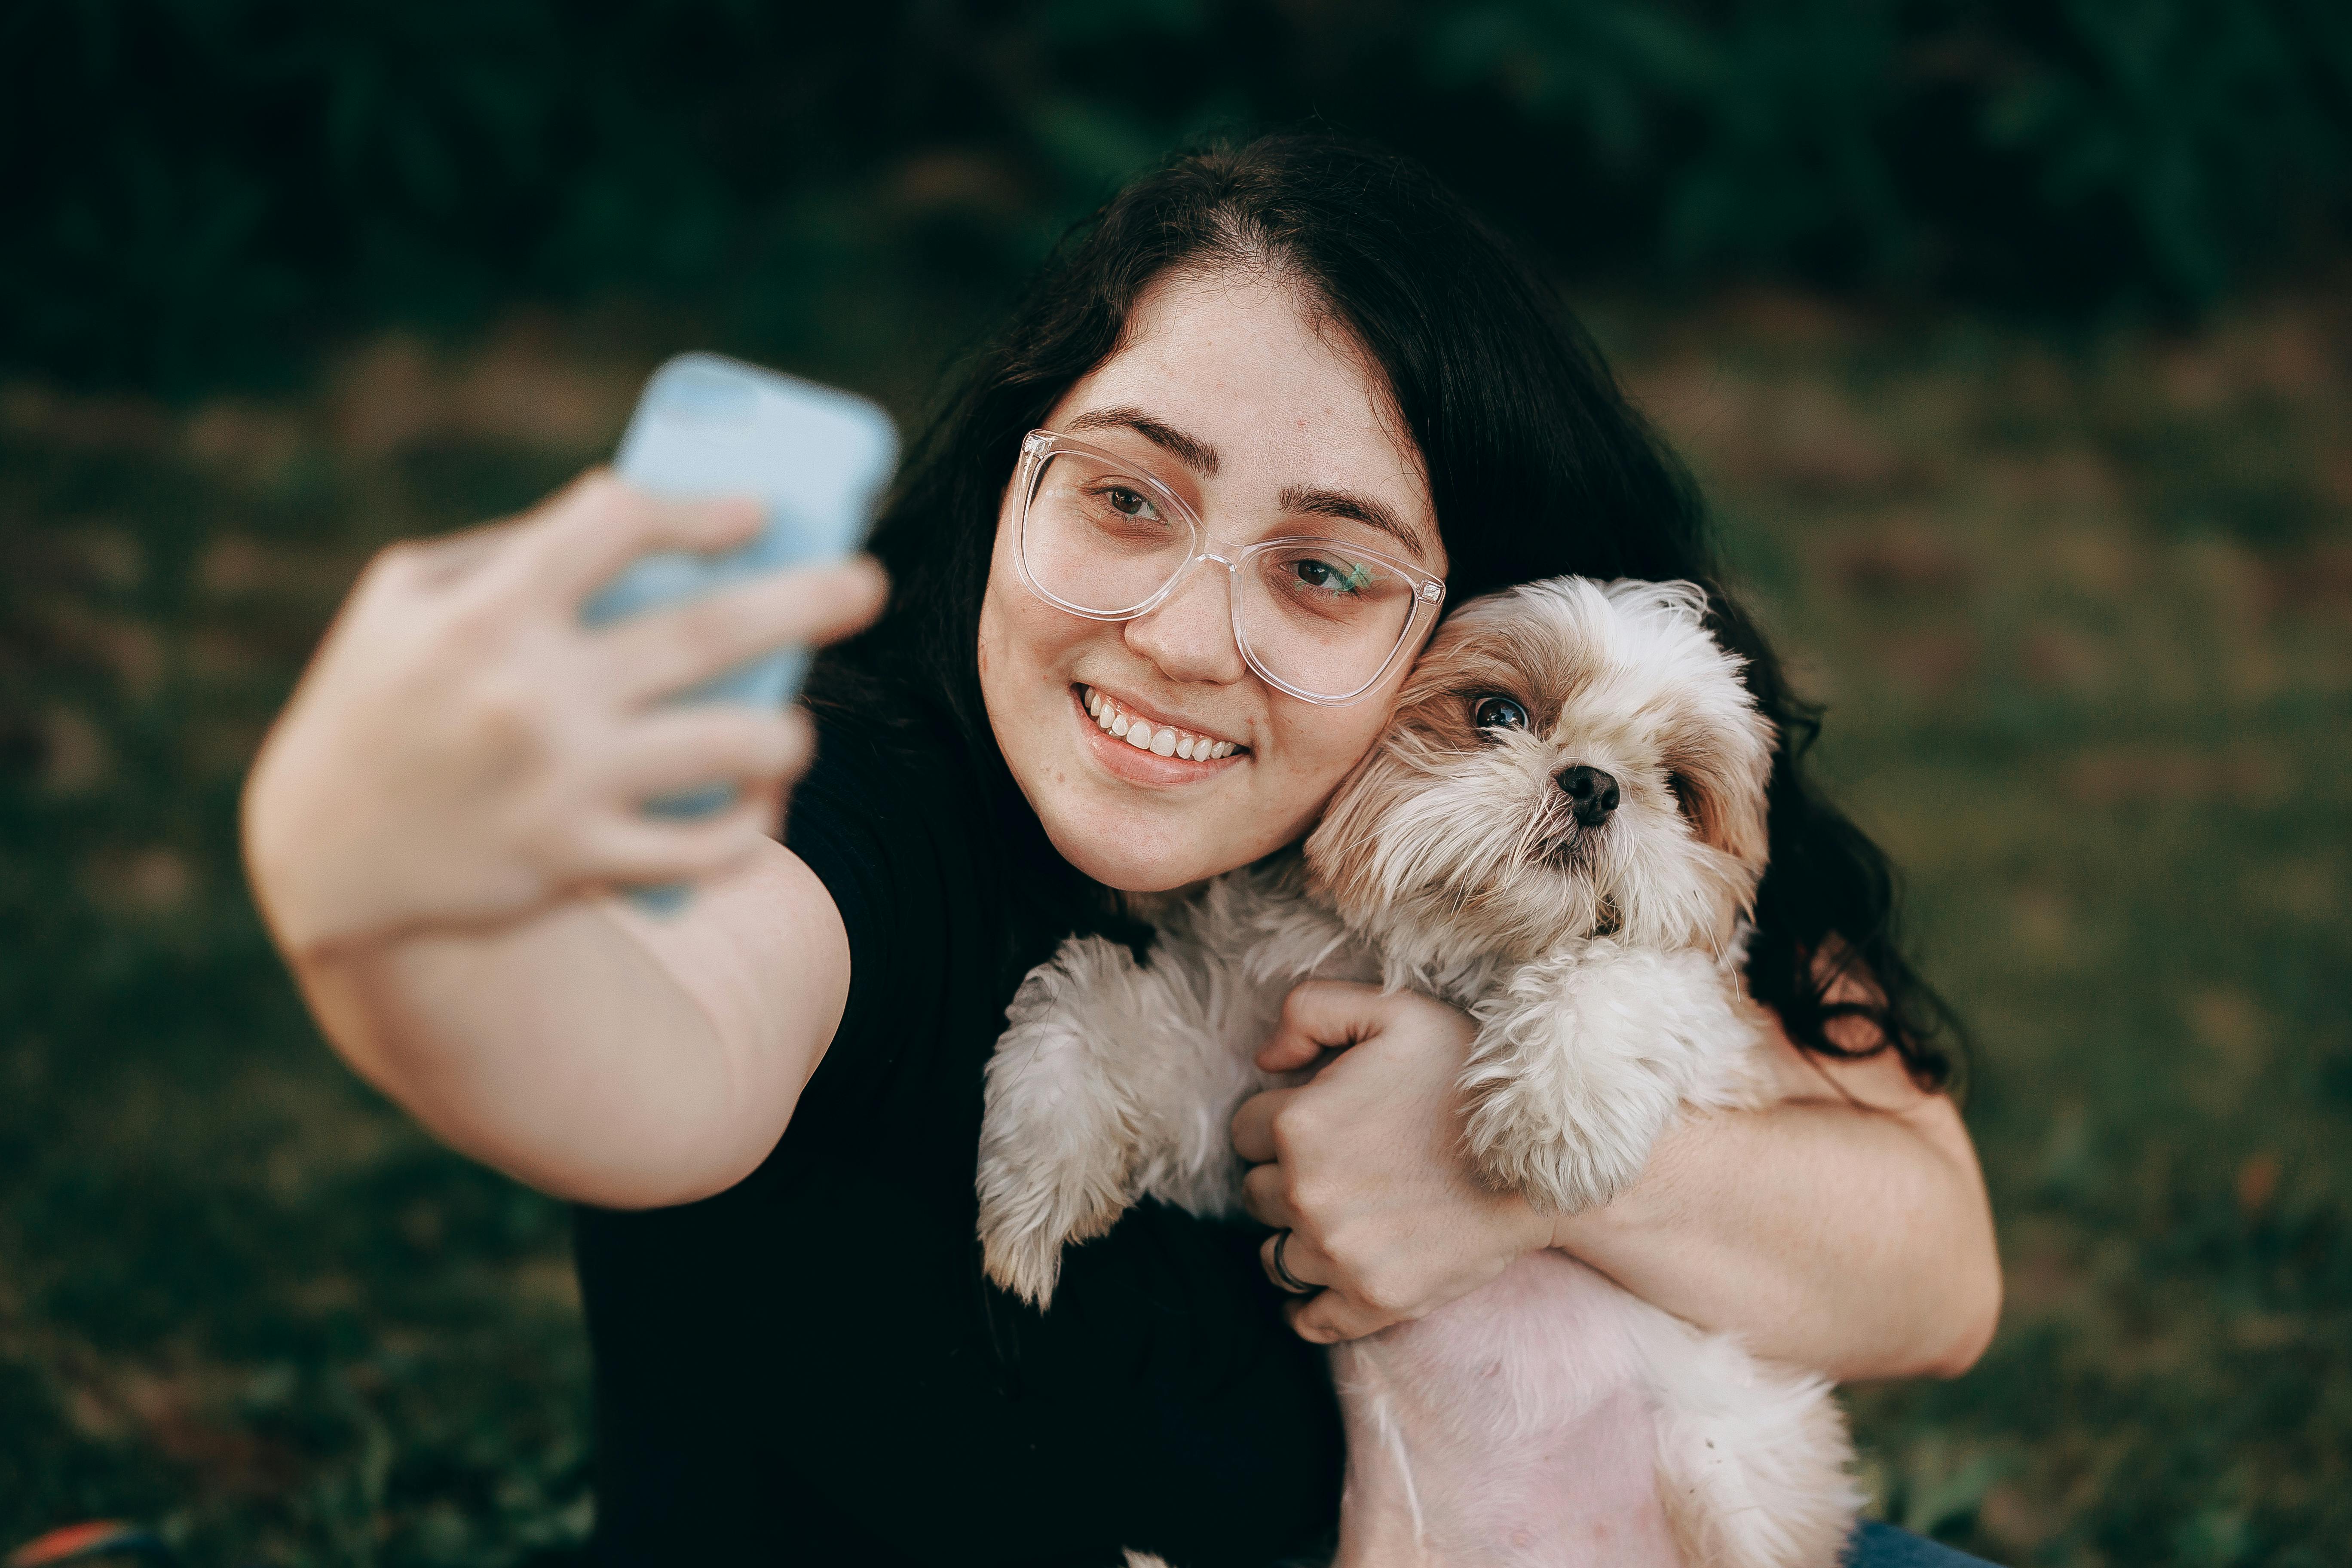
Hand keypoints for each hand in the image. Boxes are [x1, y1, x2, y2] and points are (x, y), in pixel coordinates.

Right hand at [241, 469, 886, 955]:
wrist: (322, 855)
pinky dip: (750, 826)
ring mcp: (561, 787)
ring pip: (726, 750)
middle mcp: (532, 697)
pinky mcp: (577, 865)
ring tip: (800, 724)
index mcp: (485, 615)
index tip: (756, 514)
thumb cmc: (378, 698)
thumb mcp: (406, 600)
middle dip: (807, 599)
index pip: (616, 526)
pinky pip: (702, 850)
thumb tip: (629, 497)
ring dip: (790, 733)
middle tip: (870, 582)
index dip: (697, 511)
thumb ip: (511, 548)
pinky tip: (765, 802)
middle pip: (706, 632)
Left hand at [1231, 981, 1554, 1343]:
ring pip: (1274, 1256)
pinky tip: (1323, 1286)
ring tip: (1333, 1221)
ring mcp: (1339, 1253)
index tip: (1315, 1124)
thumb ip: (1311, 1009)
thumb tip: (1263, 1060)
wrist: (1546, 1158)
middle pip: (1256, 1194)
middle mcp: (1307, 1193)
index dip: (1275, 1124)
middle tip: (1335, 1169)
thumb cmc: (1470, 1076)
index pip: (1244, 1132)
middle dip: (1284, 1179)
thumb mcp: (1394, 1011)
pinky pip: (1309, 1318)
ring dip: (1294, 1239)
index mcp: (1300, 1123)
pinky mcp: (1374, 1300)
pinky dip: (1308, 1308)